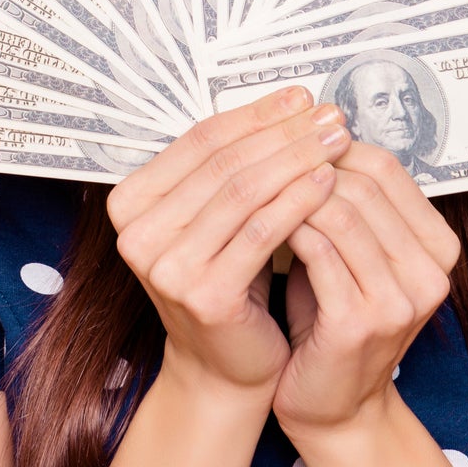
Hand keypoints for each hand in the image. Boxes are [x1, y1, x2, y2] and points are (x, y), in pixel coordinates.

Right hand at [106, 86, 352, 397]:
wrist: (225, 368)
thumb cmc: (229, 283)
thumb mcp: (218, 218)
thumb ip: (233, 167)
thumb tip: (293, 104)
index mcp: (130, 202)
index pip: (201, 140)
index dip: (256, 113)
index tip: (302, 98)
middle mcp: (137, 233)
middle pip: (224, 162)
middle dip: (284, 132)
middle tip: (330, 116)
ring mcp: (165, 266)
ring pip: (244, 191)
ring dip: (297, 159)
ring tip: (336, 142)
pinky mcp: (202, 294)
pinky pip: (260, 232)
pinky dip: (298, 201)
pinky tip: (328, 183)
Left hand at [272, 142, 463, 436]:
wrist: (334, 407)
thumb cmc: (332, 322)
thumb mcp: (354, 257)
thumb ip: (349, 205)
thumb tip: (311, 134)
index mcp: (438, 248)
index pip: (388, 169)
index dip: (337, 145)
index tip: (293, 135)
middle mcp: (430, 272)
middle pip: (366, 184)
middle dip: (310, 163)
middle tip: (267, 155)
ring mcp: (400, 299)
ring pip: (342, 211)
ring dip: (295, 191)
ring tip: (260, 183)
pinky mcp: (361, 322)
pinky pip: (319, 251)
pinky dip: (288, 227)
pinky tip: (260, 222)